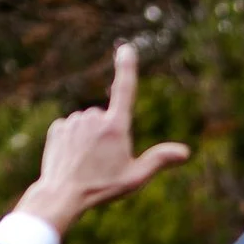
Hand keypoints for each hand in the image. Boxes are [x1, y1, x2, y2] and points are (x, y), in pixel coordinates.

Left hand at [14, 44, 191, 234]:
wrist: (62, 195)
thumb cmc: (102, 188)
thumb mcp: (136, 178)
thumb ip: (160, 160)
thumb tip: (185, 152)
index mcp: (116, 127)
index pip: (125, 90)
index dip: (127, 67)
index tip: (127, 48)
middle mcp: (93, 117)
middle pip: (106, 118)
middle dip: (107, 134)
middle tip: (103, 162)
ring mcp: (73, 121)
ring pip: (87, 124)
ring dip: (89, 138)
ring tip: (86, 163)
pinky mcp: (57, 128)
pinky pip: (70, 130)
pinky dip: (72, 141)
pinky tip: (72, 159)